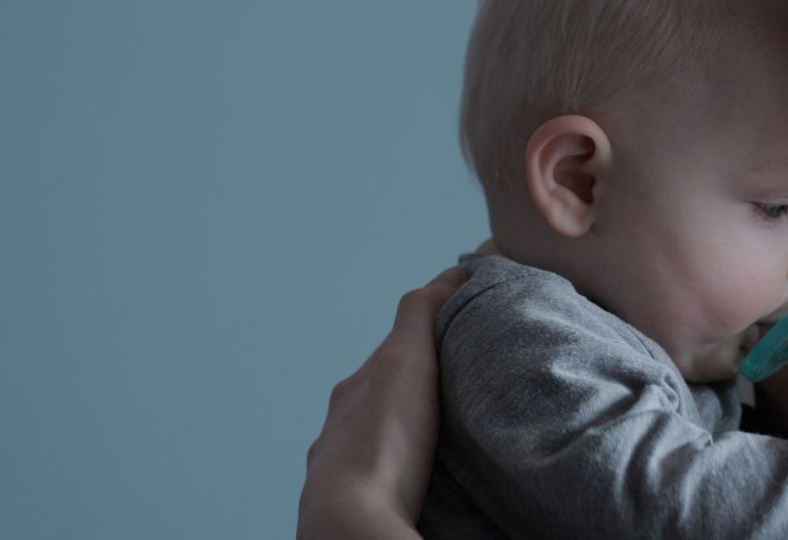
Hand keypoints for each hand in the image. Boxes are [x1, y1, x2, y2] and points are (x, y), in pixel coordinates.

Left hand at [297, 266, 468, 539]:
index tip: (450, 342)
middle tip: (450, 393)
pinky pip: (373, 485)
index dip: (420, 344)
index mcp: (351, 391)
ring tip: (435, 445)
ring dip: (397, 439)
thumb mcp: (405, 357)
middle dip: (407, 394)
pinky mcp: (348, 509)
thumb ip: (421, 312)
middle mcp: (337, 428)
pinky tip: (410, 485)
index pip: (388, 355)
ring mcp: (337, 471)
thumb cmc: (382, 440)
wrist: (351, 520)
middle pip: (376, 401)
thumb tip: (450, 271)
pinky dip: (391, 476)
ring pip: (369, 445)